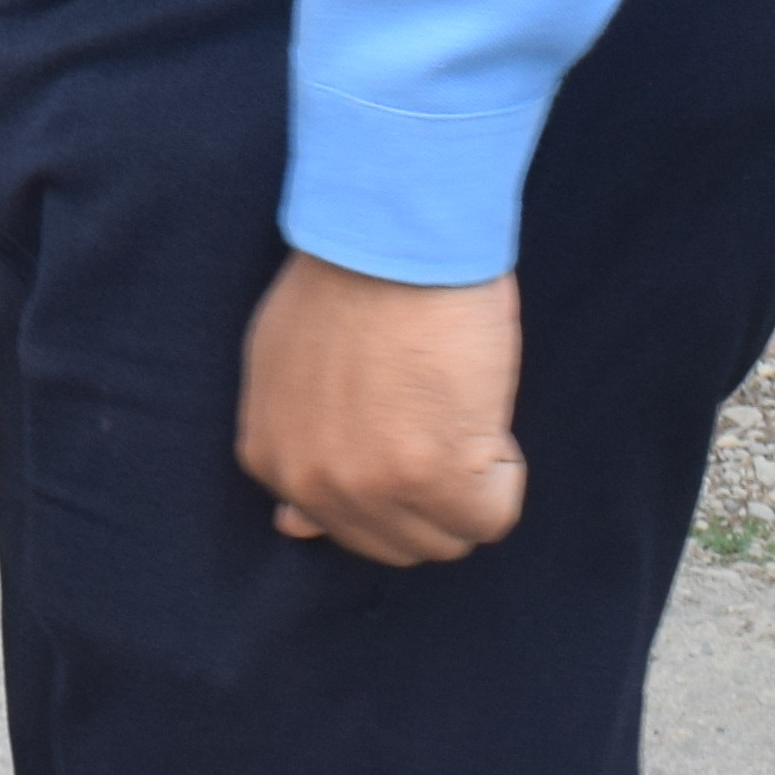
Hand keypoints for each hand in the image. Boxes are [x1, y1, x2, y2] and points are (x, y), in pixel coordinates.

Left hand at [236, 254, 526, 565]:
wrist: (392, 232)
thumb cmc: (349, 277)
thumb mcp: (284, 365)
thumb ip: (292, 442)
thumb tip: (296, 525)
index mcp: (271, 458)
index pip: (343, 525)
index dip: (390, 471)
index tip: (399, 414)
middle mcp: (312, 484)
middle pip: (397, 542)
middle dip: (430, 489)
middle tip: (434, 408)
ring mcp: (372, 486)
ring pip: (449, 536)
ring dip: (468, 480)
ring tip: (453, 402)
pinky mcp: (435, 474)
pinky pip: (493, 515)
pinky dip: (503, 471)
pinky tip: (479, 407)